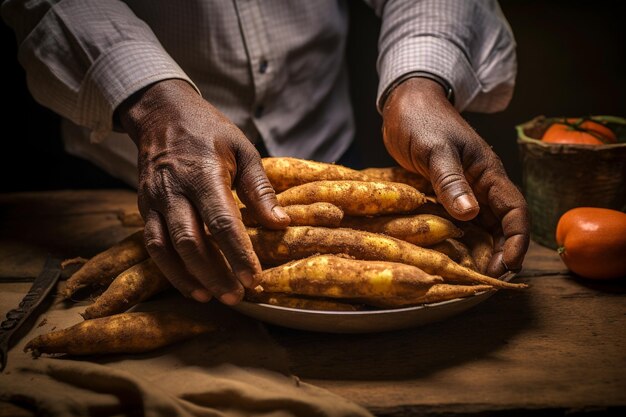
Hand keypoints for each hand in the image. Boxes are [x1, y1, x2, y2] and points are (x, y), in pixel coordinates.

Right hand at [117, 79, 289, 303]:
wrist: (161, 113)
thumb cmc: (208, 130)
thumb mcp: (242, 149)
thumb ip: (259, 188)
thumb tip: (280, 224)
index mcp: (203, 173)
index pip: (221, 221)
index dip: (237, 253)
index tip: (254, 277)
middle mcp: (174, 189)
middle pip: (191, 242)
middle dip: (215, 273)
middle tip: (237, 296)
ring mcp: (155, 200)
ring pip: (168, 249)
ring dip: (191, 278)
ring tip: (215, 297)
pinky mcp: (144, 208)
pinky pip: (153, 245)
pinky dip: (171, 270)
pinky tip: (191, 286)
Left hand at [382, 77, 529, 276]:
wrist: (404, 103)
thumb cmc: (420, 120)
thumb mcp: (434, 149)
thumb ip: (450, 180)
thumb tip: (469, 214)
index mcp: (487, 172)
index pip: (514, 211)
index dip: (516, 240)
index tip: (507, 265)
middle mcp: (480, 185)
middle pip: (500, 225)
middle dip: (498, 252)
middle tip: (486, 278)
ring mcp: (462, 190)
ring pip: (480, 226)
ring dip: (479, 249)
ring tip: (470, 273)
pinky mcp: (444, 193)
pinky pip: (457, 220)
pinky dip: (458, 238)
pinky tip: (449, 254)